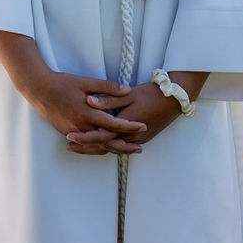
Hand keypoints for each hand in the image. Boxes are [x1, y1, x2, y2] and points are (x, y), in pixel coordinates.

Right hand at [9, 64, 145, 155]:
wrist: (36, 88)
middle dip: (125, 146)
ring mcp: (72, 131)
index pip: (113, 124)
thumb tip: (128, 91)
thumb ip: (107, 87)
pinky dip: (98, 146)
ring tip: (126, 149)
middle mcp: (80, 126)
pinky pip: (86, 143)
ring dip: (112, 148)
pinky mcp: (66, 132)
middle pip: (107, 142)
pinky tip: (105, 145)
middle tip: (140, 148)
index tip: (143, 126)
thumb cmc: (61, 83)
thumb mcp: (85, 82)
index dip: (130, 126)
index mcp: (87, 113)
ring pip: (96, 145)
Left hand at [68, 73, 203, 153]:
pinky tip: (96, 144)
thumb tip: (89, 101)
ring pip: (112, 148)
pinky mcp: (140, 139)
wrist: (174, 100)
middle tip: (68, 146)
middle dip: (86, 147)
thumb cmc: (150, 94)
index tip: (69, 136)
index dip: (85, 137)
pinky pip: (120, 146)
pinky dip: (107, 146)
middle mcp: (131, 137)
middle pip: (105, 146)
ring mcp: (137, 140)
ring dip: (95, 148)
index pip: (101, 136)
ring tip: (77, 147)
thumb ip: (107, 99)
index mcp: (127, 126)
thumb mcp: (127, 95)